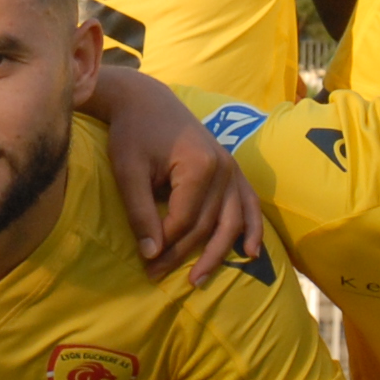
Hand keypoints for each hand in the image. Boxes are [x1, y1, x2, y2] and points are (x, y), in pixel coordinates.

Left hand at [95, 81, 267, 285]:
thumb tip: (151, 253)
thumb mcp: (128, 171)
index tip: (143, 258)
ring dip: (218, 253)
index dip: (164, 242)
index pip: (185, 219)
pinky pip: (249, 203)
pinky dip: (252, 228)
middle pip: (206, 224)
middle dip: (181, 254)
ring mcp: (232, 168)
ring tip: (198, 280)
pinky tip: (250, 253)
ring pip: (231, 221)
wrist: (146, 100)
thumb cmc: (132, 133)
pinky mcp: (232, 169)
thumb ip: (139, 212)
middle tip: (155, 275)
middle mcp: (223, 168)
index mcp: (199, 166)